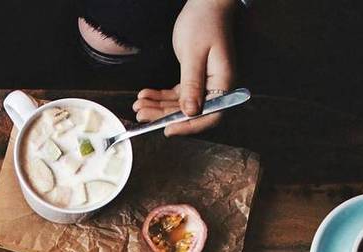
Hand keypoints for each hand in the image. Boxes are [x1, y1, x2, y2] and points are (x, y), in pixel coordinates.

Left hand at [132, 0, 236, 135]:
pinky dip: (161, 96)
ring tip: (139, 105)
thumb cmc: (204, 22)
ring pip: (181, 105)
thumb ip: (192, 84)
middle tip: (142, 114)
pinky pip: (177, 94)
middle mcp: (217, 87)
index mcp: (223, 83)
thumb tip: (190, 112)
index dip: (189, 126)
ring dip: (158, 107)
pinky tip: (146, 94)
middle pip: (191, 112)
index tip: (168, 129)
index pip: (210, 115)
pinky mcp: (195, 79)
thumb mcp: (193, 54)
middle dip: (164, 116)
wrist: (206, 3)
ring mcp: (206, 84)